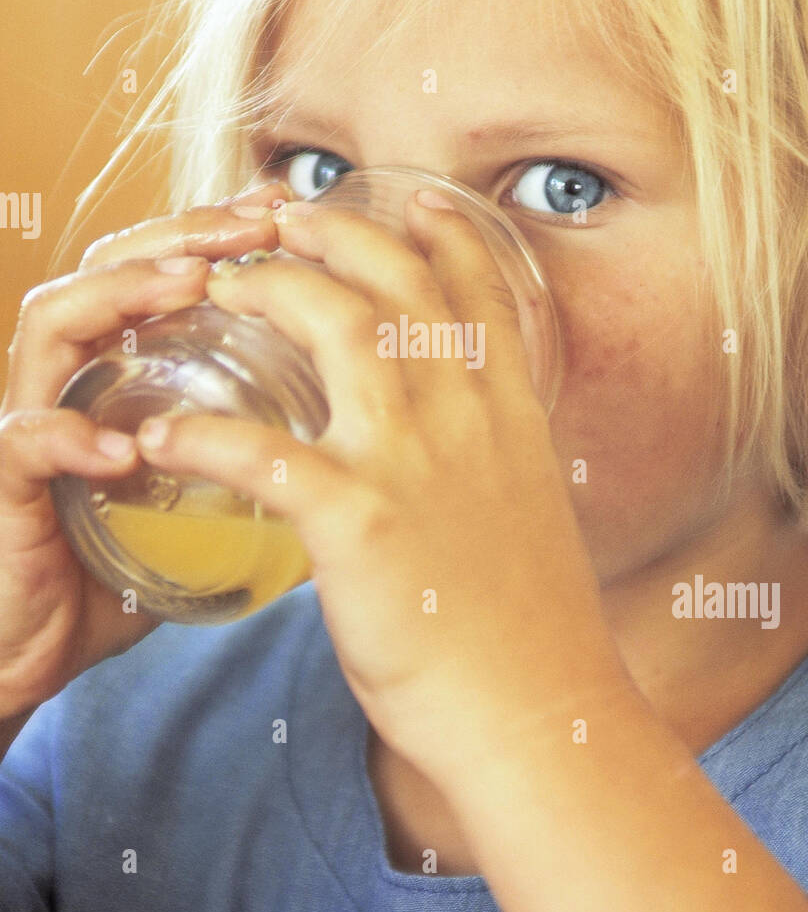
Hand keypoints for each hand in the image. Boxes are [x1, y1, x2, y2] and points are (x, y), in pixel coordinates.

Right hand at [0, 183, 287, 720]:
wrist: (39, 651)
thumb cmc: (119, 569)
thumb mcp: (200, 501)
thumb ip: (252, 461)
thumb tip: (351, 443)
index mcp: (118, 371)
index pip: (157, 271)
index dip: (214, 231)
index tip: (280, 209)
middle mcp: (71, 379)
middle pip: (108, 269)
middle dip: (182, 236)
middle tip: (251, 223)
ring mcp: (30, 423)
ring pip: (53, 324)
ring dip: (121, 297)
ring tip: (187, 290)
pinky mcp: (4, 487)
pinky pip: (26, 443)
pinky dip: (71, 437)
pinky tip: (125, 447)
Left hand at [133, 195, 616, 779]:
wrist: (540, 713)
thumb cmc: (531, 633)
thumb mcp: (530, 519)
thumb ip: (495, 466)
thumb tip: (464, 454)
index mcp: (511, 416)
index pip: (481, 297)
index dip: (448, 235)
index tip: (419, 197)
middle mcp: (465, 416)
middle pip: (394, 282)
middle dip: (336, 231)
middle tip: (288, 216)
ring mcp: (412, 459)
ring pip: (331, 323)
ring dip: (270, 288)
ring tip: (226, 284)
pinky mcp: (358, 519)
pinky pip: (262, 452)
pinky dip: (203, 434)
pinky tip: (163, 432)